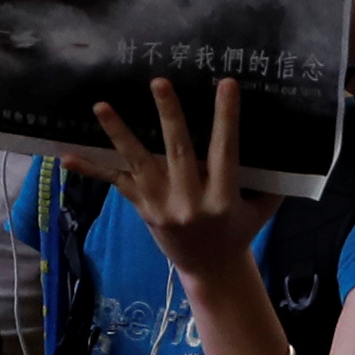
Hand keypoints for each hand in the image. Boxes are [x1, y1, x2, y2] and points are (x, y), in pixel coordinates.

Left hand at [62, 73, 276, 285]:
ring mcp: (161, 205)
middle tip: (159, 82)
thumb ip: (271, 182)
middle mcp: (189, 202)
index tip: (227, 84)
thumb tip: (289, 143)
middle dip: (169, 116)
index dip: (226, 118)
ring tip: (102, 105)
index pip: (225, 152)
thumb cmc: (238, 232)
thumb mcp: (260, 211)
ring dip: (119, 134)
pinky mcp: (142, 208)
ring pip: (139, 164)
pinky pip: (115, 185)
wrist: (210, 272)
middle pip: (179, 153)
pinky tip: (65, 156)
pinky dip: (91, 170)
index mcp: (223, 199)